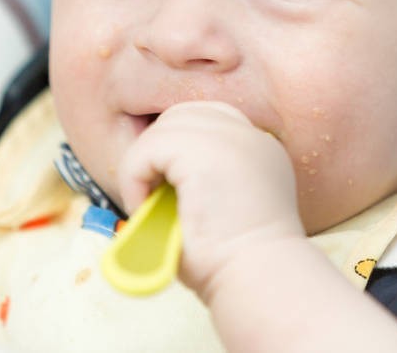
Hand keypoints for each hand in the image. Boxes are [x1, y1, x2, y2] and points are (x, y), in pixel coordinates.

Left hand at [117, 101, 303, 298]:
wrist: (260, 280)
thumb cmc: (239, 266)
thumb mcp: (225, 212)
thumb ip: (199, 186)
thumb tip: (156, 184)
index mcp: (262, 150)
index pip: (210, 121)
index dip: (180, 148)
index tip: (169, 187)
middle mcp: (251, 136)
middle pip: (185, 116)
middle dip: (159, 150)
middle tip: (151, 195)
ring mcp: (230, 137)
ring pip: (162, 131)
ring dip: (145, 167)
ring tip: (148, 206)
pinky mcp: (202, 150)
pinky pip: (146, 150)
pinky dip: (134, 178)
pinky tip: (144, 208)